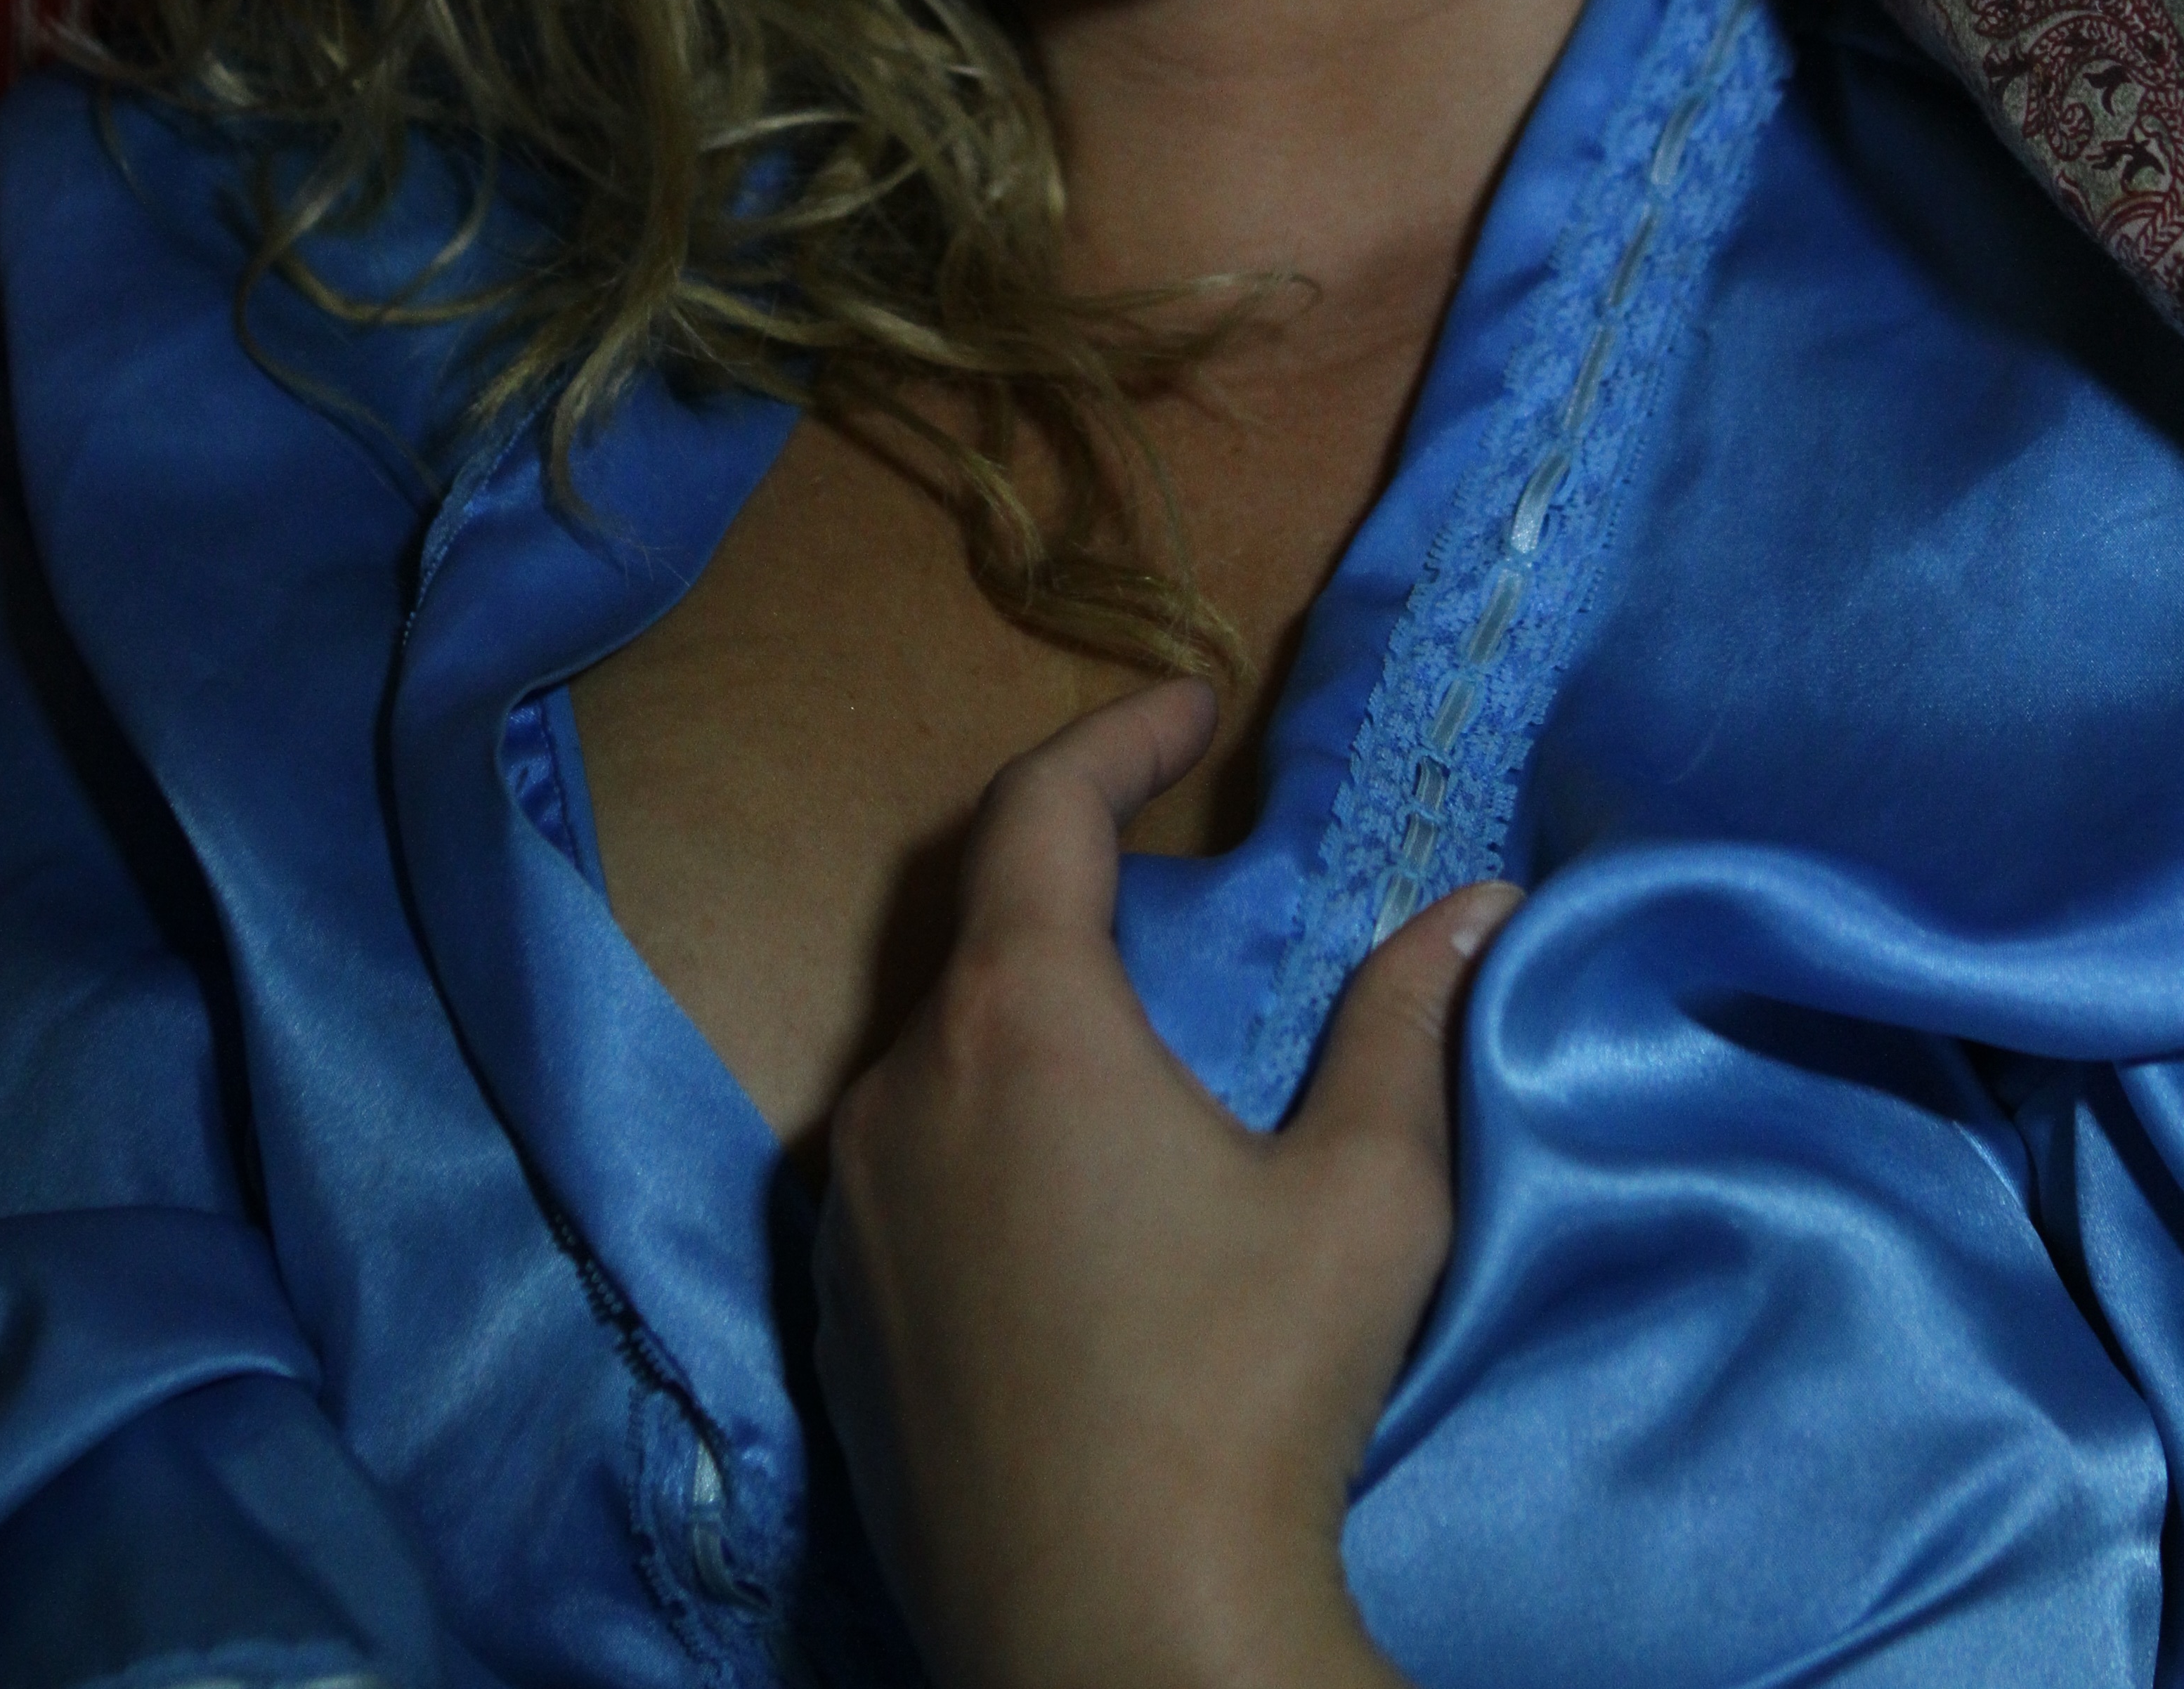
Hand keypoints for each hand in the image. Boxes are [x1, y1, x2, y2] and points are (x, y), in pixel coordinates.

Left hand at [812, 676, 1517, 1688]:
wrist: (1114, 1643)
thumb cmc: (1249, 1394)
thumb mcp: (1366, 1197)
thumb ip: (1409, 1028)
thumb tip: (1474, 908)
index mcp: (1018, 1021)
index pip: (1041, 809)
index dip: (1120, 736)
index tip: (1195, 708)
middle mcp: (897, 1088)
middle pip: (974, 923)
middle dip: (1073, 872)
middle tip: (1171, 863)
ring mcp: (845, 1210)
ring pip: (932, 1056)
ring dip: (1026, 1021)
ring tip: (1132, 1048)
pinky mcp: (829, 1320)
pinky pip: (899, 1171)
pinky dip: (978, 1135)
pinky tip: (1063, 1201)